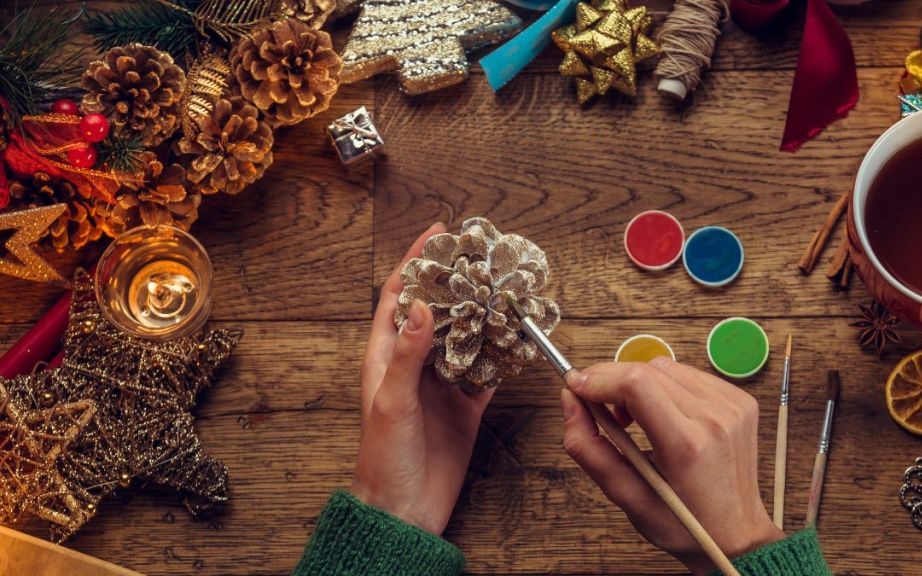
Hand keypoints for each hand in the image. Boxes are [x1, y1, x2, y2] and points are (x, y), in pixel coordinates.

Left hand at [351, 222, 494, 534]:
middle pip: (439, 309)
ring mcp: (442, 384)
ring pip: (466, 338)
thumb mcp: (391, 402)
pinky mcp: (465, 407)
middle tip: (483, 255)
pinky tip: (518, 341)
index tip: (439, 234)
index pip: (399, 296)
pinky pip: (487, 374)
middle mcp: (414, 365)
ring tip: (505, 289)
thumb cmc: (384, 458)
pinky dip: (502, 357)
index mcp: (385, 357)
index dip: (416, 262)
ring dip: (484, 315)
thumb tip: (422, 306)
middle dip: (458, 281)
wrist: (403, 510)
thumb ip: (407, 355)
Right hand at [561, 359, 783, 574]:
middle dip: (612, 381)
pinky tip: (660, 414)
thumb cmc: (683, 523)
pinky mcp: (740, 401)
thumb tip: (569, 402)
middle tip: (599, 408)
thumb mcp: (625, 496)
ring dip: (638, 383)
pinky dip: (664, 387)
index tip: (577, 386)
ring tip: (631, 418)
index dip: (599, 378)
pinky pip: (688, 375)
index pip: (636, 384)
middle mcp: (715, 418)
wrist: (735, 535)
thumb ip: (588, 448)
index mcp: (688, 445)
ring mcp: (732, 406)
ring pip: (666, 367)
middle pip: (647, 370)